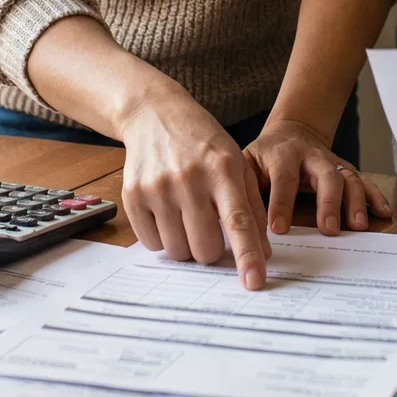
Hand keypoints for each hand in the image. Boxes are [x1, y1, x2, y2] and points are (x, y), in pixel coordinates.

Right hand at [119, 90, 271, 289]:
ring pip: (178, 251)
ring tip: (186, 216)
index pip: (238, 221)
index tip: (255, 282)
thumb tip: (263, 252)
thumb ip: (253, 206)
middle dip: (212, 249)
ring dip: (186, 244)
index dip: (248, 255)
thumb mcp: (236, 163)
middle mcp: (189, 179)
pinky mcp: (133, 195)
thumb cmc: (202, 142)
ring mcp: (157, 188)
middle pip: (206, 247)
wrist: (154, 114)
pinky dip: (162, 237)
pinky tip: (165, 211)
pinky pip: (151, 244)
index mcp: (222, 169)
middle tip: (209, 228)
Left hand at [245, 120, 393, 235]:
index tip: (279, 229)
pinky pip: (365, 182)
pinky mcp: (347, 171)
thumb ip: (242, 189)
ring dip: (355, 203)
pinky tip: (383, 214)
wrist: (291, 132)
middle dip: (328, 203)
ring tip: (357, 227)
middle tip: (328, 230)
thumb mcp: (245, 164)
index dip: (281, 204)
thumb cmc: (263, 156)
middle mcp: (312, 156)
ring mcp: (333, 163)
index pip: (283, 179)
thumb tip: (233, 224)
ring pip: (349, 179)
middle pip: (326, 175)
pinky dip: (375, 197)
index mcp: (283, 155)